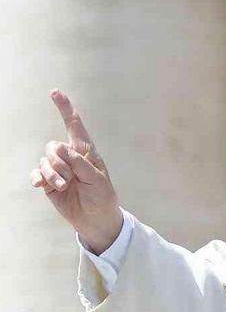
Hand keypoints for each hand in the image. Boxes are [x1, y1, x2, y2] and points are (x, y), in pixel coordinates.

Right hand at [30, 89, 121, 253]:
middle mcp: (70, 157)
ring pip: (44, 161)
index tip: (55, 92)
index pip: (74, 125)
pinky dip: (39, 179)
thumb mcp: (97, 179)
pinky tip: (42, 186)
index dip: (65, 108)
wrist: (95, 218)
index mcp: (86, 151)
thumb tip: (59, 147)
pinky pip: (36, 174)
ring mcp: (58, 169)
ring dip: (54, 175)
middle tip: (72, 179)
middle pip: (53, 147)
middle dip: (60, 164)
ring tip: (66, 187)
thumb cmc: (102, 196)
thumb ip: (79, 163)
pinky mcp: (48, 182)